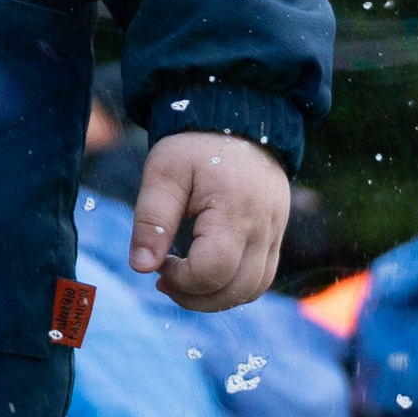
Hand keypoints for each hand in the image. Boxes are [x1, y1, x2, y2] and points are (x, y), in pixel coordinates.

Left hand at [130, 130, 288, 309]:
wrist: (238, 119)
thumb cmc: (196, 145)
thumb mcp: (164, 172)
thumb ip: (152, 220)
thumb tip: (141, 267)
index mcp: (234, 210)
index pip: (212, 270)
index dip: (181, 279)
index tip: (160, 263)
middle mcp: (264, 227)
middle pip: (236, 290)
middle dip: (195, 296)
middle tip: (164, 278)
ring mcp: (275, 233)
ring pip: (253, 290)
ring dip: (216, 297)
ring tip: (183, 279)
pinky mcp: (277, 235)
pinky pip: (261, 277)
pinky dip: (233, 286)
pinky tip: (206, 272)